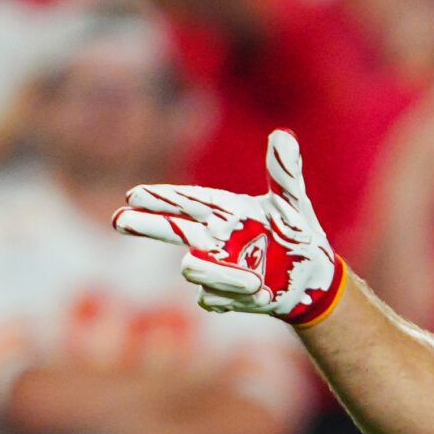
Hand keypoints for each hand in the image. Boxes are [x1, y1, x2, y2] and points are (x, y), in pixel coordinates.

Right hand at [112, 131, 343, 325]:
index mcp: (224, 210)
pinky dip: (234, 298)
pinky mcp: (221, 294)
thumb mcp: (294, 204)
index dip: (160, 198)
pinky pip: (211, 298)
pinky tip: (261, 295)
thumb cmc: (298, 234)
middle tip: (120, 221)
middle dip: (146, 224)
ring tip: (257, 281)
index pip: (186, 200)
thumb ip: (284, 173)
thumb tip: (283, 135)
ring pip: (192, 268)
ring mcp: (214, 266)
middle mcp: (211, 237)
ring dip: (223, 276)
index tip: (133, 196)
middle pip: (170, 229)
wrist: (312, 279)